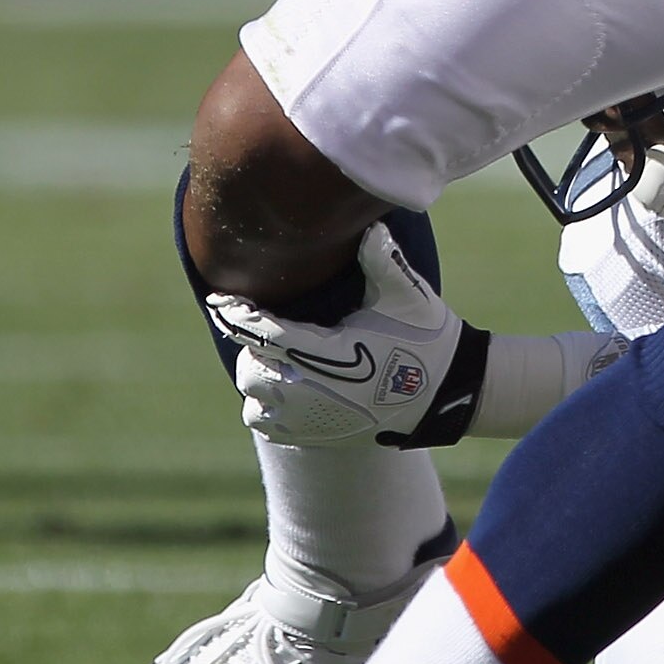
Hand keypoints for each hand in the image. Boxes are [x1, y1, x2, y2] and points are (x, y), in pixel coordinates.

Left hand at [213, 230, 483, 448]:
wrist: (443, 394)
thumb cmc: (423, 339)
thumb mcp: (407, 295)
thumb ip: (383, 259)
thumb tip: (370, 226)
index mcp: (328, 352)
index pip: (264, 332)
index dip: (237, 314)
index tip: (220, 298)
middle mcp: (312, 391)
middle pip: (251, 366)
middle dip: (252, 344)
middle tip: (266, 324)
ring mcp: (311, 420)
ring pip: (253, 398)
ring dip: (258, 376)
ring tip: (276, 358)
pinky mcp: (314, 437)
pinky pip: (264, 425)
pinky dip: (265, 406)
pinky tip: (283, 386)